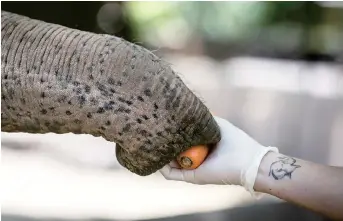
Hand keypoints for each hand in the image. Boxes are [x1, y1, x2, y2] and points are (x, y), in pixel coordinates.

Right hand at [160, 116, 277, 195]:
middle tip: (155, 134)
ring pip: (171, 164)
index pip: (181, 142)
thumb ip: (203, 119)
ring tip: (153, 144)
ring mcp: (193, 170)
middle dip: (164, 145)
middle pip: (174, 154)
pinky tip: (157, 157)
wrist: (248, 162)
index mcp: (201, 148)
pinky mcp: (193, 178)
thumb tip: (188, 111)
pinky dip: (163, 168)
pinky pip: (172, 174)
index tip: (163, 126)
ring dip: (161, 156)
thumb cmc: (235, 141)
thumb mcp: (217, 124)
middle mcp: (196, 160)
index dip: (172, 135)